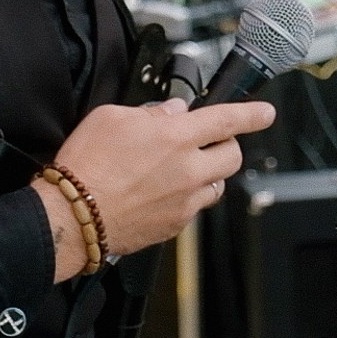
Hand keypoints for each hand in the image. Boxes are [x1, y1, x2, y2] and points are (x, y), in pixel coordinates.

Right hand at [33, 96, 274, 280]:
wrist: (71, 216)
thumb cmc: (87, 165)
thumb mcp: (112, 118)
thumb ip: (151, 113)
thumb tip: (173, 112)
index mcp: (176, 137)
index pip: (229, 119)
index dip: (253, 114)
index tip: (265, 113)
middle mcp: (188, 170)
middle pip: (232, 156)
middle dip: (226, 145)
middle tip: (207, 141)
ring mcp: (184, 201)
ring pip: (217, 186)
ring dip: (207, 174)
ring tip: (180, 169)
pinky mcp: (174, 225)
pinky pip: (194, 208)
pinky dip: (187, 198)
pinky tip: (162, 192)